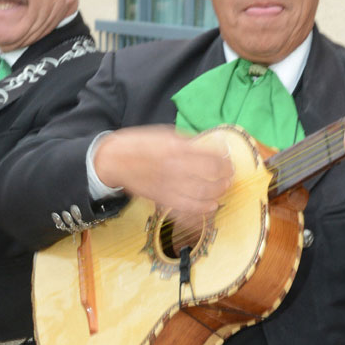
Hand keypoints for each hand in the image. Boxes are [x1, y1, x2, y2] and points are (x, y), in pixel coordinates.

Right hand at [94, 125, 233, 217]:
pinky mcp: (161, 198)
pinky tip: (210, 207)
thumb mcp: (166, 134)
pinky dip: (201, 210)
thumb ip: (189, 142)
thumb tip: (211, 147)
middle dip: (224, 179)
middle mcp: (174, 167)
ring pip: (201, 195)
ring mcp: (168, 185)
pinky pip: (185, 208)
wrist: (114, 160)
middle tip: (229, 177)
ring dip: (217, 194)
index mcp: (176, 148)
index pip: (212, 158)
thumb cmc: (140, 144)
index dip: (225, 162)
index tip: (229, 163)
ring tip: (222, 191)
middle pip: (210, 177)